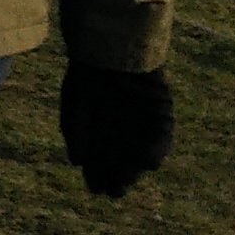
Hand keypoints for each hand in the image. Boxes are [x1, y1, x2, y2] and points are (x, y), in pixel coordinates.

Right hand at [62, 62, 173, 197]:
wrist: (111, 44)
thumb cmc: (88, 70)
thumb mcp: (73, 102)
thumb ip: (74, 131)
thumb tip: (76, 162)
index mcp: (101, 127)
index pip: (101, 157)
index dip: (99, 174)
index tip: (96, 188)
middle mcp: (124, 128)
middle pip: (122, 159)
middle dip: (118, 176)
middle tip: (113, 190)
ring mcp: (143, 122)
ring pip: (142, 153)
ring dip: (135, 169)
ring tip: (125, 180)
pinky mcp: (161, 114)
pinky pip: (161, 138)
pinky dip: (155, 151)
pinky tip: (146, 163)